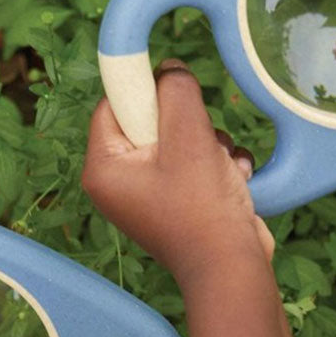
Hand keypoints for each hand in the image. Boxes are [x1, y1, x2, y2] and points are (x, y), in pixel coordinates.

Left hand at [82, 61, 272, 283]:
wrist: (230, 267)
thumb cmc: (201, 207)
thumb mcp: (188, 134)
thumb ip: (175, 90)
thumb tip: (169, 69)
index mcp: (103, 169)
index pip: (113, 103)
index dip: (145, 88)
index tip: (174, 86)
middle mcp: (119, 183)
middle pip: (150, 119)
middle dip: (187, 123)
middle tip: (200, 142)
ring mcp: (149, 194)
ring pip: (180, 139)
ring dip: (211, 143)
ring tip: (221, 167)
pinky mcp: (177, 202)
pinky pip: (196, 163)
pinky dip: (218, 165)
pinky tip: (232, 180)